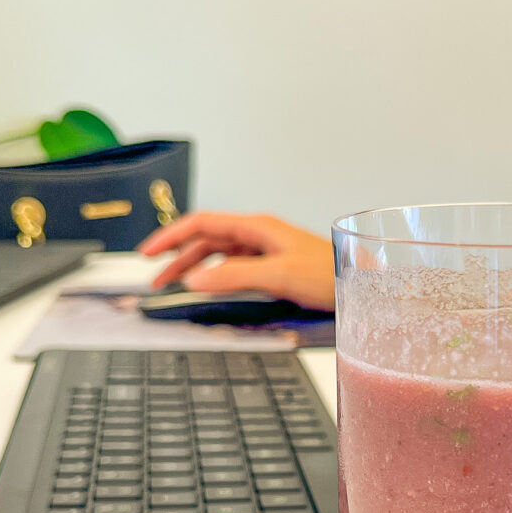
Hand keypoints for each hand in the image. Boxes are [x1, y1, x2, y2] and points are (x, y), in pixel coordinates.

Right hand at [138, 211, 334, 309]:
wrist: (363, 282)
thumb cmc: (331, 273)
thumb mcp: (278, 274)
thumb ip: (234, 276)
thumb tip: (196, 280)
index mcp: (257, 226)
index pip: (202, 224)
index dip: (171, 237)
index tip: (148, 253)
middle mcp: (260, 234)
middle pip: (207, 240)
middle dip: (178, 256)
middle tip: (155, 277)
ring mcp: (267, 250)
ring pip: (220, 255)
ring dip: (195, 268)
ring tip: (176, 286)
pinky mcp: (274, 267)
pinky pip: (235, 267)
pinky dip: (216, 276)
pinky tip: (209, 288)